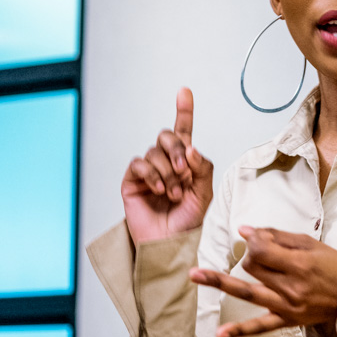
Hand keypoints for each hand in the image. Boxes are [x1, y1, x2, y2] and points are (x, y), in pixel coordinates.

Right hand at [122, 87, 214, 244]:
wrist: (169, 244)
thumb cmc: (186, 222)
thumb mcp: (203, 194)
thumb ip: (201, 168)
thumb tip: (190, 148)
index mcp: (184, 162)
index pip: (183, 131)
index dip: (184, 111)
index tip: (184, 92)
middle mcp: (165, 162)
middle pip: (167, 136)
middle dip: (176, 150)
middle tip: (184, 172)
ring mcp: (148, 171)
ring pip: (154, 152)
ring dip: (168, 172)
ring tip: (173, 193)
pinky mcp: (132, 180)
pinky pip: (139, 164)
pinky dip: (152, 175)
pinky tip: (159, 190)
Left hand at [189, 226, 336, 336]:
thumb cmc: (333, 266)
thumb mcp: (311, 244)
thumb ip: (278, 237)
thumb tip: (245, 231)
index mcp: (299, 264)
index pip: (262, 249)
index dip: (254, 239)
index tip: (255, 236)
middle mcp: (291, 287)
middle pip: (252, 266)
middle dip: (250, 255)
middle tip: (261, 252)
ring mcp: (287, 306)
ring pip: (247, 291)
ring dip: (218, 282)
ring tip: (194, 274)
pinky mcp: (286, 320)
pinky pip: (260, 327)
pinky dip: (239, 331)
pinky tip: (219, 334)